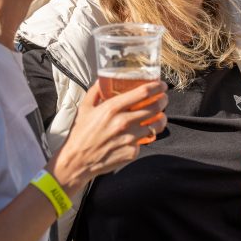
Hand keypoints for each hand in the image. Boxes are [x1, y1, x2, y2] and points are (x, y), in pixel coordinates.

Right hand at [53, 81, 167, 191]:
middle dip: (163, 100)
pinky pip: (144, 141)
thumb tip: (103, 79)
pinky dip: (144, 137)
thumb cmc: (80, 133)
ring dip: (160, 119)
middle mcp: (123, 122)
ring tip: (158, 116)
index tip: (162, 85)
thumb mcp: (85, 107)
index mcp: (112, 108)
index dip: (157, 87)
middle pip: (155, 107)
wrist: (77, 161)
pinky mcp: (132, 152)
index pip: (143, 92)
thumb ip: (96, 91)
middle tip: (163, 99)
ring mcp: (129, 139)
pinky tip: (138, 135)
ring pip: (156, 125)